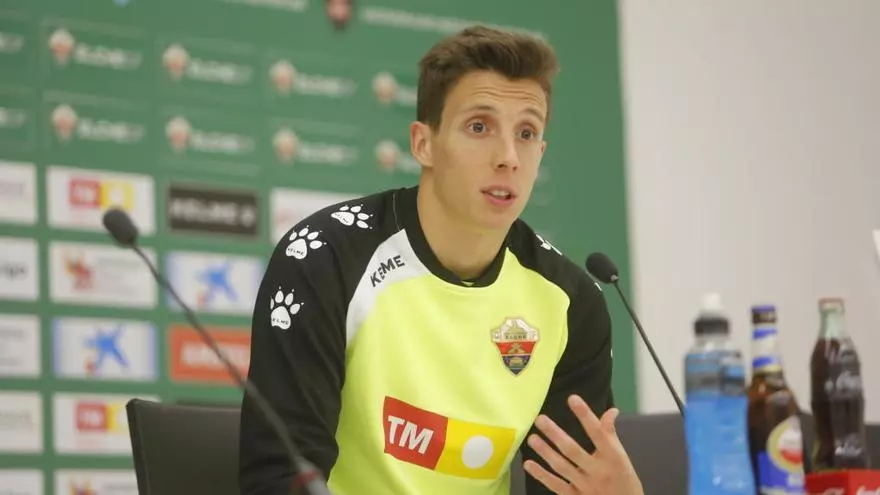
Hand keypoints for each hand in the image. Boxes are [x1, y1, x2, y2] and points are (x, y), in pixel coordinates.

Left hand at [523, 395, 643, 494]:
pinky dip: (541, 475)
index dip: (585, 415)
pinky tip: (529, 464)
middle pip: (573, 450)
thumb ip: (611, 435)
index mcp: (613, 458)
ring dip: (545, 452)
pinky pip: (556, 485)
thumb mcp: (622, 458)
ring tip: (532, 438)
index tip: (572, 398)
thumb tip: (611, 411)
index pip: (598, 433)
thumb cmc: (624, 481)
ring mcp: (586, 486)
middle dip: (555, 434)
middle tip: (540, 419)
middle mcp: (598, 471)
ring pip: (561, 467)